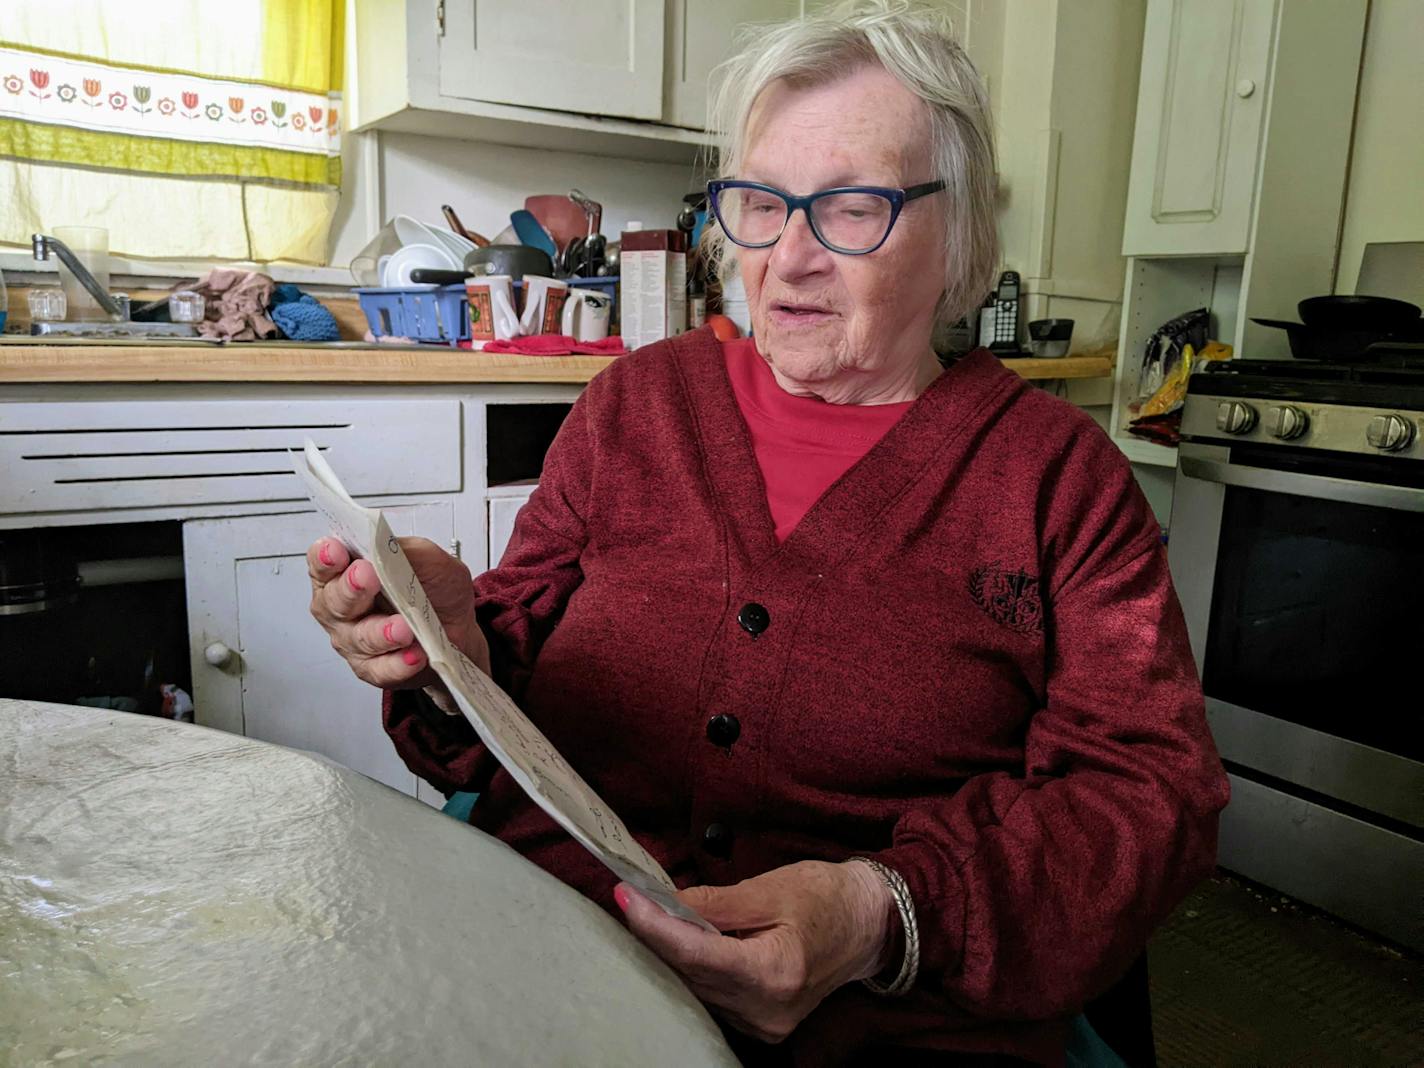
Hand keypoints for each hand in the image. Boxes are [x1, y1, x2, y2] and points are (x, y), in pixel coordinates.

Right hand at [306, 536, 489, 692]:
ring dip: (381, 632)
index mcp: (347, 572)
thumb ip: (406, 550)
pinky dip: (398, 663)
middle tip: (368, 577)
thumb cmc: (434, 591)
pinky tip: (414, 655)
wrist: (459, 630)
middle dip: (351, 588)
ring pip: (359, 637)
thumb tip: (387, 544)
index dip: (325, 557)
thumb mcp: (429, 560)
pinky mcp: (373, 668)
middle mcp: (342, 607)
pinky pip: (381, 668)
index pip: (324, 562)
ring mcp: (354, 639)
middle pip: (334, 600)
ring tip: (403, 627)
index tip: (337, 550)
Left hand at [616, 860, 896, 1043]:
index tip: (626, 896)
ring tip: (651, 914)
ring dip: (671, 953)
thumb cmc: (826, 898)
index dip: (654, 925)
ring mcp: (764, 1023)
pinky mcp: (762, 1024)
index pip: (695, 952)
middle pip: (690, 973)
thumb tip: (666, 901)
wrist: (869, 925)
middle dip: (656, 935)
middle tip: (631, 898)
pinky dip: (694, 968)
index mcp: (774, 972)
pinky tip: (682, 941)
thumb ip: (716, 901)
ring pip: (697, 987)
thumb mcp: (771, 888)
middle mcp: (766, 1009)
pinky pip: (713, 995)